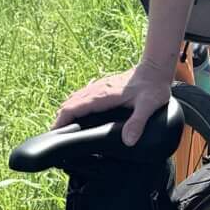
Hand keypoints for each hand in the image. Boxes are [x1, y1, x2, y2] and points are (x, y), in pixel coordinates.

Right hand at [54, 64, 177, 142]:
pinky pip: (82, 96)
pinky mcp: (103, 86)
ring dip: (65, 112)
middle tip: (55, 135)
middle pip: (69, 104)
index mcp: (103, 95)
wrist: (155, 68)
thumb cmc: (153, 86)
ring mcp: (99, 87)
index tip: (54, 133)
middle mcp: (97, 89)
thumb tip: (128, 141)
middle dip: (60, 118)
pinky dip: (73, 105)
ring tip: (62, 127)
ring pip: (74, 99)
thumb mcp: (149, 105)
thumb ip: (138, 122)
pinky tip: (76, 114)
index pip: (74, 108)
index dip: (62, 120)